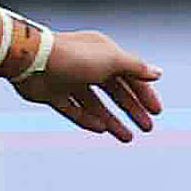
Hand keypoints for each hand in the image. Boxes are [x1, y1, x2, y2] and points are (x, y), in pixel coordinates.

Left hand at [15, 27, 163, 142]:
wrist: (32, 61)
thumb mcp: (112, 60)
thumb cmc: (75, 57)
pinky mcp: (52, 94)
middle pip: (115, 91)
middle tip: (147, 128)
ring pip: (96, 104)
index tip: (156, 111)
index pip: (130, 75)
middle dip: (132, 110)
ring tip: (127, 138)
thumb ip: (136, 68)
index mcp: (103, 53)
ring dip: (113, 121)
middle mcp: (87, 66)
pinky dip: (87, 119)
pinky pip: (73, 110)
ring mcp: (69, 81)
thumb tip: (157, 73)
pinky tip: (101, 129)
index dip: (144, 93)